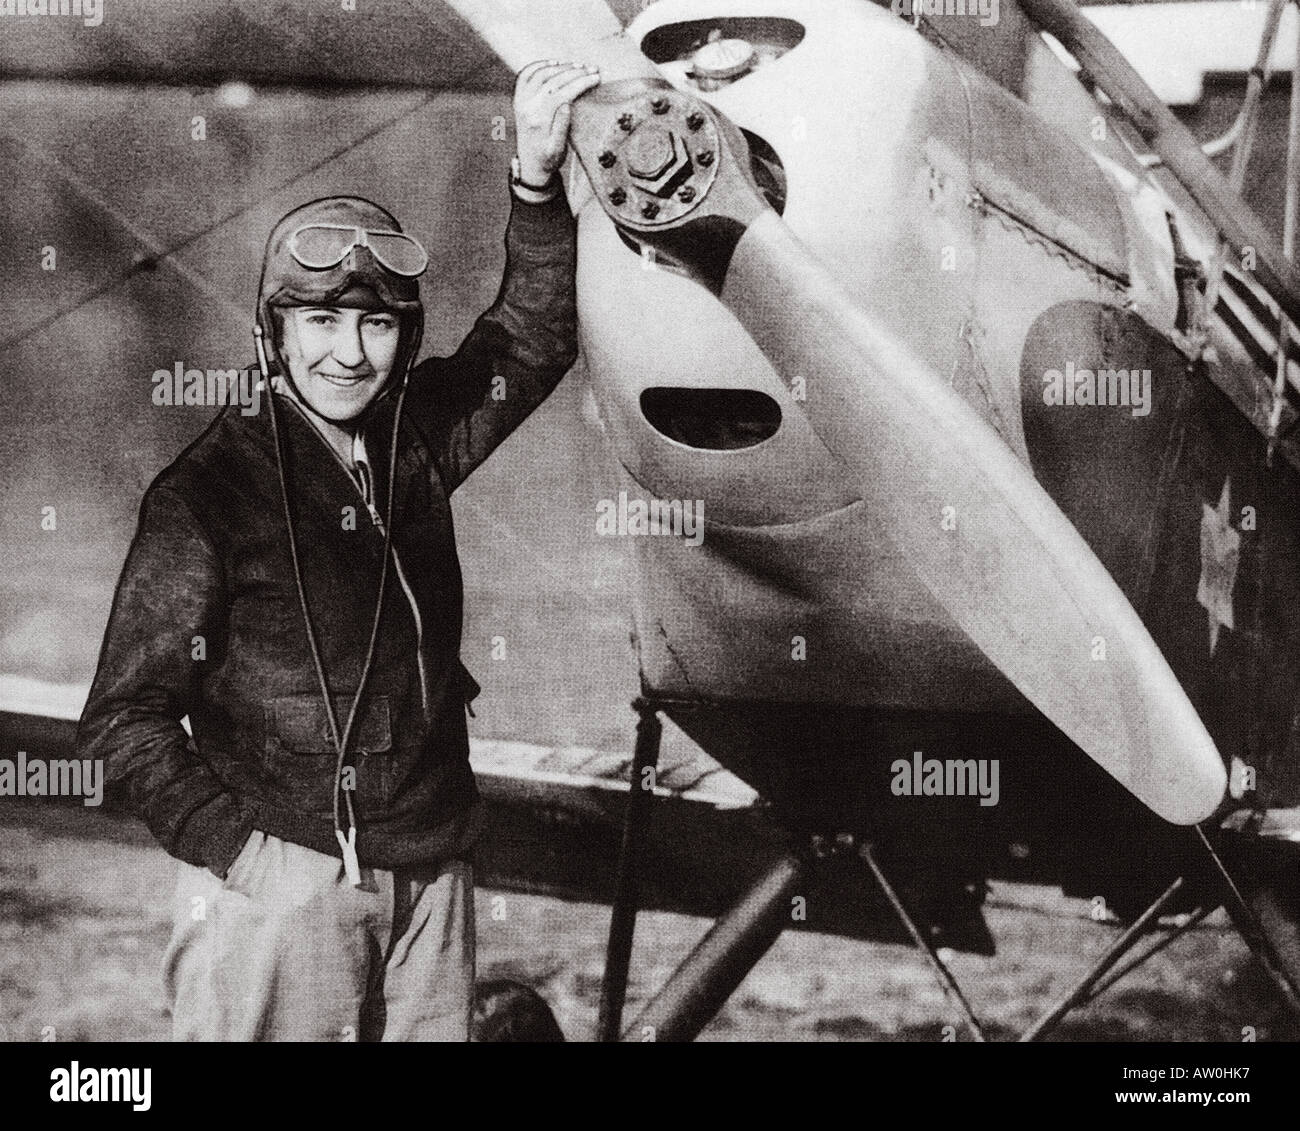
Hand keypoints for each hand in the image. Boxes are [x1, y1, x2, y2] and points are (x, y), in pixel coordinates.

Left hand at [514, 60, 600, 186]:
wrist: (530, 165)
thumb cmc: (548, 159)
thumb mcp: (558, 149)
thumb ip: (561, 127)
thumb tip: (567, 104)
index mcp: (539, 120)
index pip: (562, 93)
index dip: (581, 83)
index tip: (596, 77)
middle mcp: (527, 108)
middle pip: (552, 81)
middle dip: (575, 72)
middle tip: (593, 69)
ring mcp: (521, 102)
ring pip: (540, 74)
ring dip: (561, 67)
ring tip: (579, 66)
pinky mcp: (519, 99)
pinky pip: (525, 75)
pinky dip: (539, 65)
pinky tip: (554, 63)